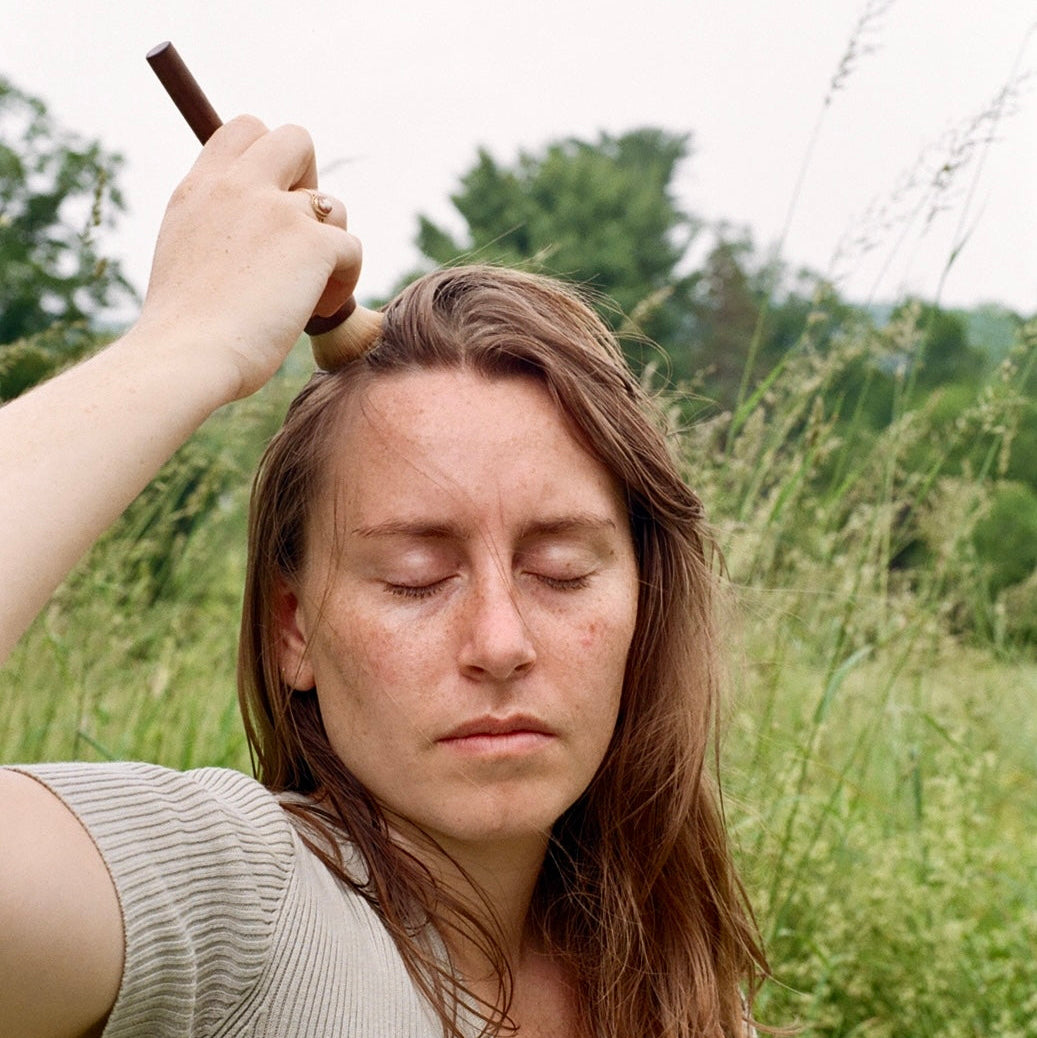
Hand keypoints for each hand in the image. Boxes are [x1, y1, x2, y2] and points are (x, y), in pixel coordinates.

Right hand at [135, 115, 361, 399]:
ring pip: (335, 205)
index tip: (270, 207)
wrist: (184, 356)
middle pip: (296, 139)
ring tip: (306, 291)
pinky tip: (317, 310)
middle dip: (310, 183)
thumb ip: (217, 226)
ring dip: (330, 246)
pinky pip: (352, 248)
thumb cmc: (183, 329)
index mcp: (200, 187)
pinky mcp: (312, 244)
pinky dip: (345, 280)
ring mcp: (277, 211)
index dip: (271, 162)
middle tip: (300, 238)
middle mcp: (238, 186)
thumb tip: (256, 237)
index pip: (246, 131)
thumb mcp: (184, 254)